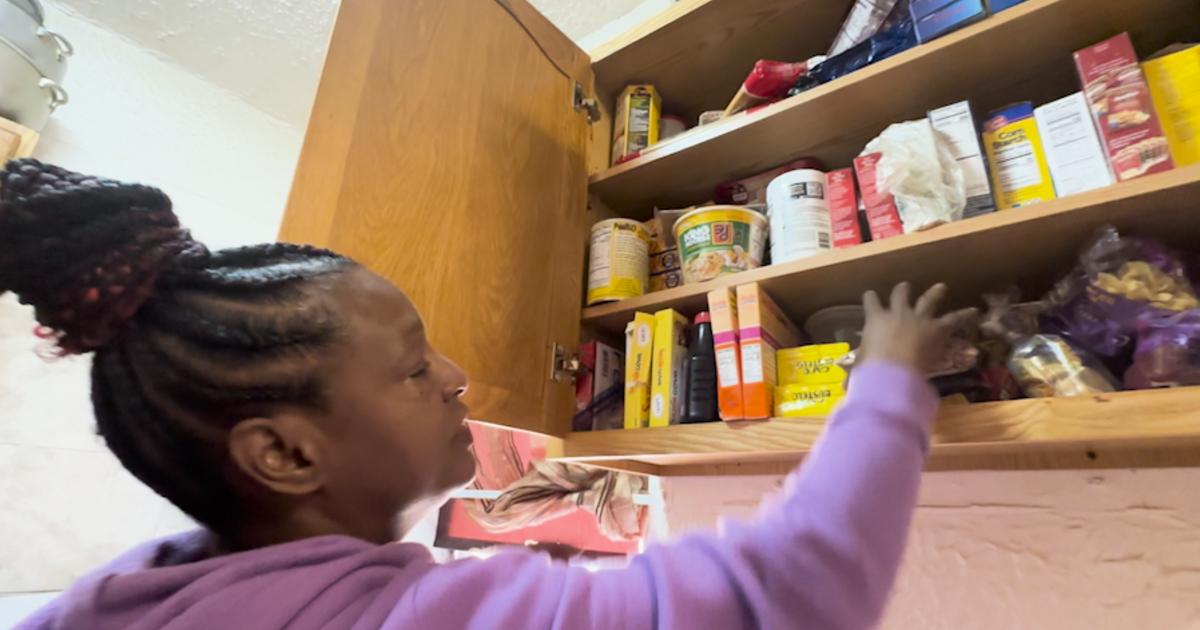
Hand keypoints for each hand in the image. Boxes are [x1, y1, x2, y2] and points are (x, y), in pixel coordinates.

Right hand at [858, 283, 976, 374]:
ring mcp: (918, 318)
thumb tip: (846, 389)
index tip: (870, 295)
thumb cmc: (870, 368)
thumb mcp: (860, 365)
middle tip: (904, 286)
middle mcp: (897, 313)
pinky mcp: (937, 328)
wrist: (893, 369)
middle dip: (902, 290)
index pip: (870, 302)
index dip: (870, 298)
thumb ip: (858, 371)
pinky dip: (964, 315)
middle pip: (900, 295)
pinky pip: (953, 319)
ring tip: (941, 287)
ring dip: (934, 293)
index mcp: (875, 319)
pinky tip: (974, 311)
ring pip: (928, 300)